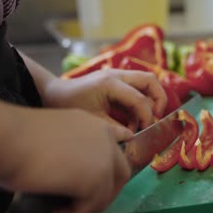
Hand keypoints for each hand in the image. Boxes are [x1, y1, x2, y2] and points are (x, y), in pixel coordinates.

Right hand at [0, 107, 132, 212]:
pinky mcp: (97, 182)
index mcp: (96, 125)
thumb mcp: (56, 133)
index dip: (114, 158)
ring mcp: (105, 161)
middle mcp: (106, 140)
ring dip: (85, 206)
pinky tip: (52, 212)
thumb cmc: (19, 135)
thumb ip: (74, 148)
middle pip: (121, 173)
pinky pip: (87, 209)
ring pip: (106, 195)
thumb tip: (72, 170)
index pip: (120, 140)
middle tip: (82, 201)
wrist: (10, 138)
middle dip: (105, 191)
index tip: (106, 169)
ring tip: (61, 208)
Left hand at [42, 69, 166, 130]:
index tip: (146, 130)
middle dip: (159, 99)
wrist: (53, 93)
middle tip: (156, 118)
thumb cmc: (68, 105)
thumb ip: (115, 129)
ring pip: (146, 83)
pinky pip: (137, 90)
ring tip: (142, 122)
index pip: (139, 98)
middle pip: (151, 80)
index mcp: (110, 83)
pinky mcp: (117, 82)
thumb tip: (133, 137)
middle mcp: (117, 75)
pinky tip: (132, 121)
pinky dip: (140, 104)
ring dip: (150, 101)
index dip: (147, 116)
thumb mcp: (92, 120)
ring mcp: (118, 76)